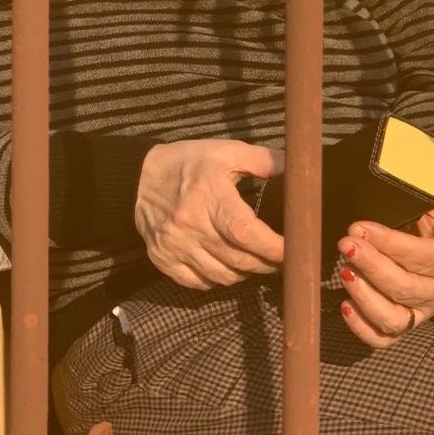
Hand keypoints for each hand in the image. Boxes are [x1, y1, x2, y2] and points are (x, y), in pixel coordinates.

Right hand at [135, 139, 284, 288]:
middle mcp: (190, 225)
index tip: (292, 251)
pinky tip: (227, 266)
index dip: (273, 247)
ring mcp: (174, 246)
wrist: (138, 178)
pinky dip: (219, 279)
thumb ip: (262, 160)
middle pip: (238, 259)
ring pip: (222, 276)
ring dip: (245, 273)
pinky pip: (199, 283)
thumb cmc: (188, 163)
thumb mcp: (225, 151)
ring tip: (256, 260)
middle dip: (267, 263)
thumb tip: (295, 167)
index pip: (245, 232)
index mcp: (209, 196)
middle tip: (281, 259)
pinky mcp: (163, 259)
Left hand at [336, 201, 433, 348]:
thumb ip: (416, 203)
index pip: (420, 255)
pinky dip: (362, 327)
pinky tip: (345, 306)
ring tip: (344, 272)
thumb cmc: (427, 221)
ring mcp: (424, 313)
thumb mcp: (431, 206)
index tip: (358, 228)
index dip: (388, 243)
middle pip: (405, 287)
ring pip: (393, 318)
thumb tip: (389, 194)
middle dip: (372, 266)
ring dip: (365, 296)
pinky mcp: (406, 327)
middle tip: (346, 246)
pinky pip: (383, 339)